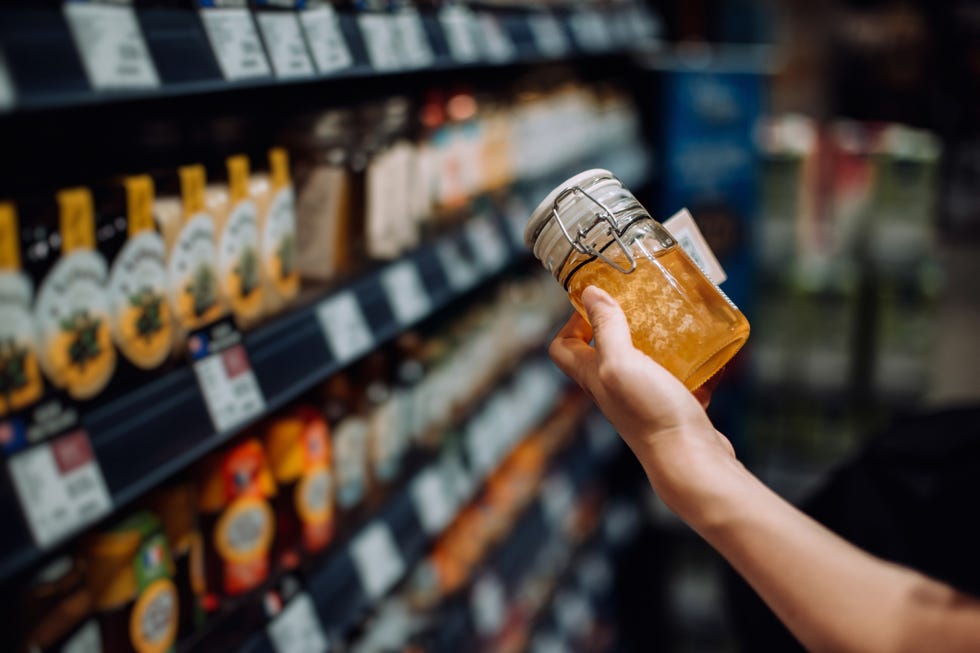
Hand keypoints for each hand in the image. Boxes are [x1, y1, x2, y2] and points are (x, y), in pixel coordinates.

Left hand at [549, 285, 737, 506]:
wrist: (691, 461)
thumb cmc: (651, 413)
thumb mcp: (621, 363)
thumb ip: (606, 329)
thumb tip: (589, 293)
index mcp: (594, 378)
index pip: (563, 347)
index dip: (573, 322)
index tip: (598, 301)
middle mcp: (614, 390)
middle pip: (604, 351)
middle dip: (620, 322)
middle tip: (642, 302)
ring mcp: (644, 401)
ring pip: (645, 363)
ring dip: (658, 341)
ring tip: (675, 319)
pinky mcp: (675, 408)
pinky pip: (682, 379)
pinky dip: (693, 365)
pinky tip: (708, 350)